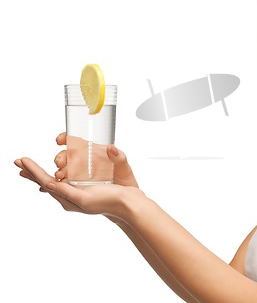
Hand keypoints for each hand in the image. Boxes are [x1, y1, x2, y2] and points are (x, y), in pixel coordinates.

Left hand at [15, 135, 143, 220]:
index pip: (44, 182)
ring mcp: (78, 192)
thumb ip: (65, 191)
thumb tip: (46, 184)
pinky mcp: (87, 189)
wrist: (127, 205)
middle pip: (46, 181)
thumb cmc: (108, 201)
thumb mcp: (84, 198)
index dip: (32, 171)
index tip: (22, 161)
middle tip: (19, 163)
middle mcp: (70, 196)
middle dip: (33, 172)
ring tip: (31, 169)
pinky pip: (67, 182)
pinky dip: (57, 177)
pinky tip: (57, 177)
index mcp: (67, 198)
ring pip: (55, 181)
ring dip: (43, 173)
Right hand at [54, 132, 138, 187]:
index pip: (76, 141)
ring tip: (60, 176)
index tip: (60, 140)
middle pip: (67, 155)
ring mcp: (80, 173)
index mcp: (94, 152)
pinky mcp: (78, 185)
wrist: (126, 198)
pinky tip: (55, 185)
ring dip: (59, 170)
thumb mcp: (124, 167)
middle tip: (60, 163)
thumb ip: (119, 157)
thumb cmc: (125, 179)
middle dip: (61, 157)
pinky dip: (58, 183)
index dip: (65, 138)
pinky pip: (65, 182)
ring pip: (64, 168)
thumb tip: (111, 148)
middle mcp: (84, 161)